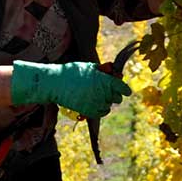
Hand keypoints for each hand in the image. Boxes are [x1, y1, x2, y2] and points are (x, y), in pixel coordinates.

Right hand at [10, 61, 132, 118]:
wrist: (55, 83)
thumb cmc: (72, 72)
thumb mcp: (90, 67)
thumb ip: (103, 71)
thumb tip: (112, 74)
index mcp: (104, 81)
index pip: (122, 88)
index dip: (125, 90)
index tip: (127, 92)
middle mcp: (102, 93)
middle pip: (117, 98)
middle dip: (114, 94)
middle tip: (107, 91)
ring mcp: (95, 103)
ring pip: (109, 106)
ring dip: (106, 102)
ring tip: (98, 96)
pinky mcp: (87, 111)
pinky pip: (101, 113)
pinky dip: (101, 110)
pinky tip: (97, 104)